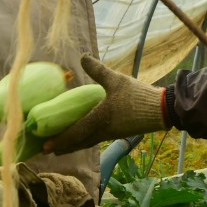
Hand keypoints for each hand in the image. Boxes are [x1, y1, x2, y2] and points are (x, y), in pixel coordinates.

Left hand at [42, 54, 167, 153]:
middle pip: (78, 143)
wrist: (161, 110)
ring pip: (87, 143)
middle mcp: (102, 131)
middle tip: (47, 150)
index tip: (45, 147)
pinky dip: (85, 141)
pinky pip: (95, 139)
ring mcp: (110, 134)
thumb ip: (98, 70)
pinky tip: (84, 137)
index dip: (59, 141)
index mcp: (99, 120)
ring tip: (62, 148)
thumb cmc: (137, 96)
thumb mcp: (116, 80)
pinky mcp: (117, 133)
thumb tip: (82, 56)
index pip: (74, 134)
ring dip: (73, 145)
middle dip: (62, 147)